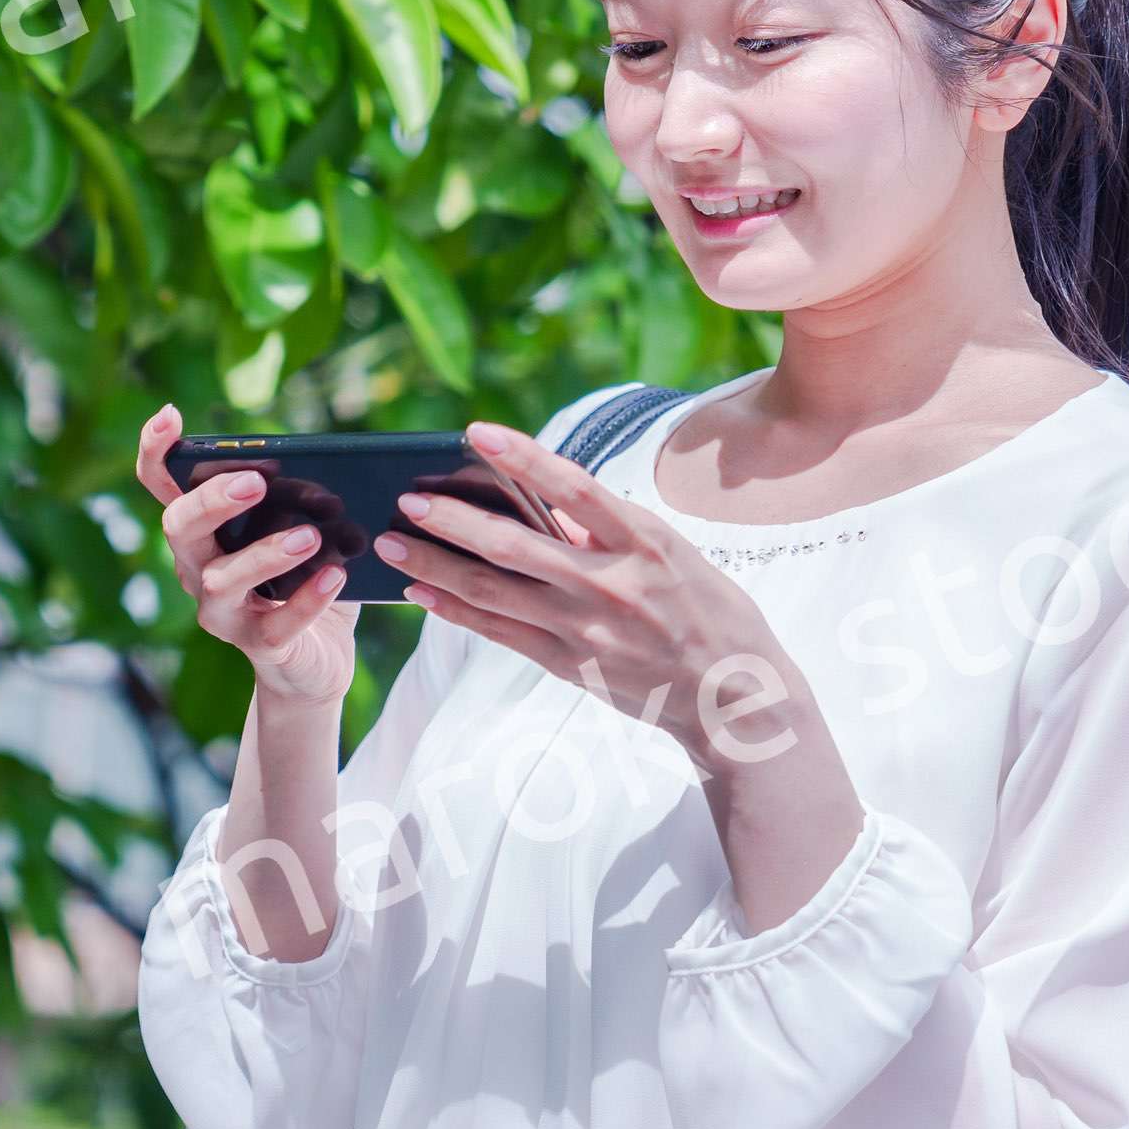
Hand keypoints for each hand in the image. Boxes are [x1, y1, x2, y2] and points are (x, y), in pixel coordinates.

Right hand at [137, 406, 358, 711]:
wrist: (316, 662)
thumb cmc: (305, 582)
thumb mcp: (304, 530)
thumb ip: (305, 500)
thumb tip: (333, 464)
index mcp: (204, 532)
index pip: (162, 486)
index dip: (156, 451)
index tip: (171, 415)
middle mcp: (199, 569)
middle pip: (179, 528)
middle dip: (211, 502)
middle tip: (255, 482)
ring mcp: (223, 612)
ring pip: (220, 580)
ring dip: (264, 554)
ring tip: (309, 537)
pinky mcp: (260, 647)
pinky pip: (277, 626)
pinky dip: (307, 600)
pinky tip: (335, 577)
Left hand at [379, 421, 804, 763]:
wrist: (735, 698)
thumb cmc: (707, 610)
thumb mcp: (673, 554)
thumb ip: (608, 530)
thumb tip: (545, 504)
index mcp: (645, 541)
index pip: (573, 487)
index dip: (522, 456)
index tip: (474, 430)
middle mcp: (612, 584)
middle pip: (515, 546)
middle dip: (452, 521)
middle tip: (406, 499)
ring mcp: (587, 630)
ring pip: (495, 592)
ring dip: (435, 567)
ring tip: (392, 545)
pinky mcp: (571, 665)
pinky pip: (499, 633)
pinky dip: (456, 611)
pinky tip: (421, 594)